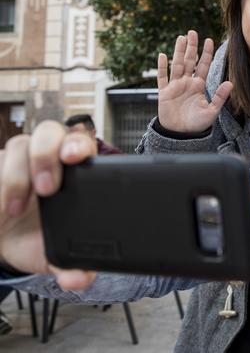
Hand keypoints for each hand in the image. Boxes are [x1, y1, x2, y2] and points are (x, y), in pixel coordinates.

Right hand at [0, 122, 96, 288]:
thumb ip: (74, 267)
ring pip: (19, 145)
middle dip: (47, 156)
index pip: (80, 143)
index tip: (75, 157)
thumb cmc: (39, 239)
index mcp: (74, 171)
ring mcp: (16, 159)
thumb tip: (80, 279)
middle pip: (49, 132)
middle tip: (47, 189)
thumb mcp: (56, 256)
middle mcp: (46, 158)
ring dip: (17, 175)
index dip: (78, 144)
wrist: (4, 244)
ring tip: (15, 209)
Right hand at [157, 30, 232, 132]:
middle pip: (189, 61)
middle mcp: (187, 83)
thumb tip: (230, 83)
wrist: (181, 135)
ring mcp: (175, 86)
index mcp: (198, 86)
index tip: (209, 40)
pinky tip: (163, 56)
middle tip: (193, 32)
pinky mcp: (164, 93)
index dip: (206, 53)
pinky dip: (162, 67)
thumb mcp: (212, 111)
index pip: (203, 66)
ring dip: (179, 52)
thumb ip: (220, 97)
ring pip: (177, 65)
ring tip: (181, 38)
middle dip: (191, 47)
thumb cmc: (197, 124)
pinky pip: (162, 78)